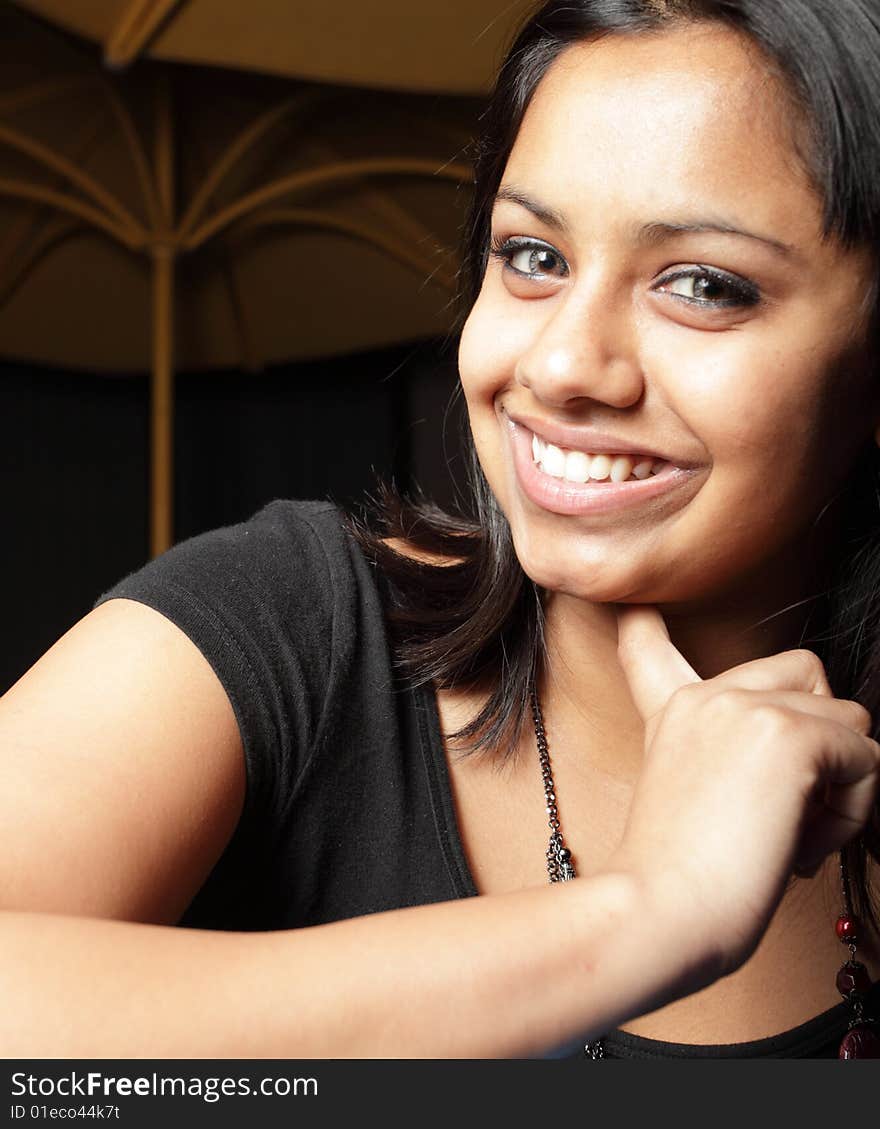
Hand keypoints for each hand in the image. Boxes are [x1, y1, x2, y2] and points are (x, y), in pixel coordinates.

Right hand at [608, 604, 879, 977]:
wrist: (661, 909)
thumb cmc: (677, 881)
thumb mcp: (693, 798)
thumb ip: (733, 760)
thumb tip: (813, 765)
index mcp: (675, 711)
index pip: (651, 645)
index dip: (645, 628)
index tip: (634, 613)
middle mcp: (710, 695)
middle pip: (807, 673)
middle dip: (824, 736)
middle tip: (789, 806)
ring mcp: (747, 707)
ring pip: (852, 723)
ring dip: (842, 785)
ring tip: (794, 836)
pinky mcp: (790, 735)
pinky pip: (867, 760)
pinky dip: (852, 810)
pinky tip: (802, 844)